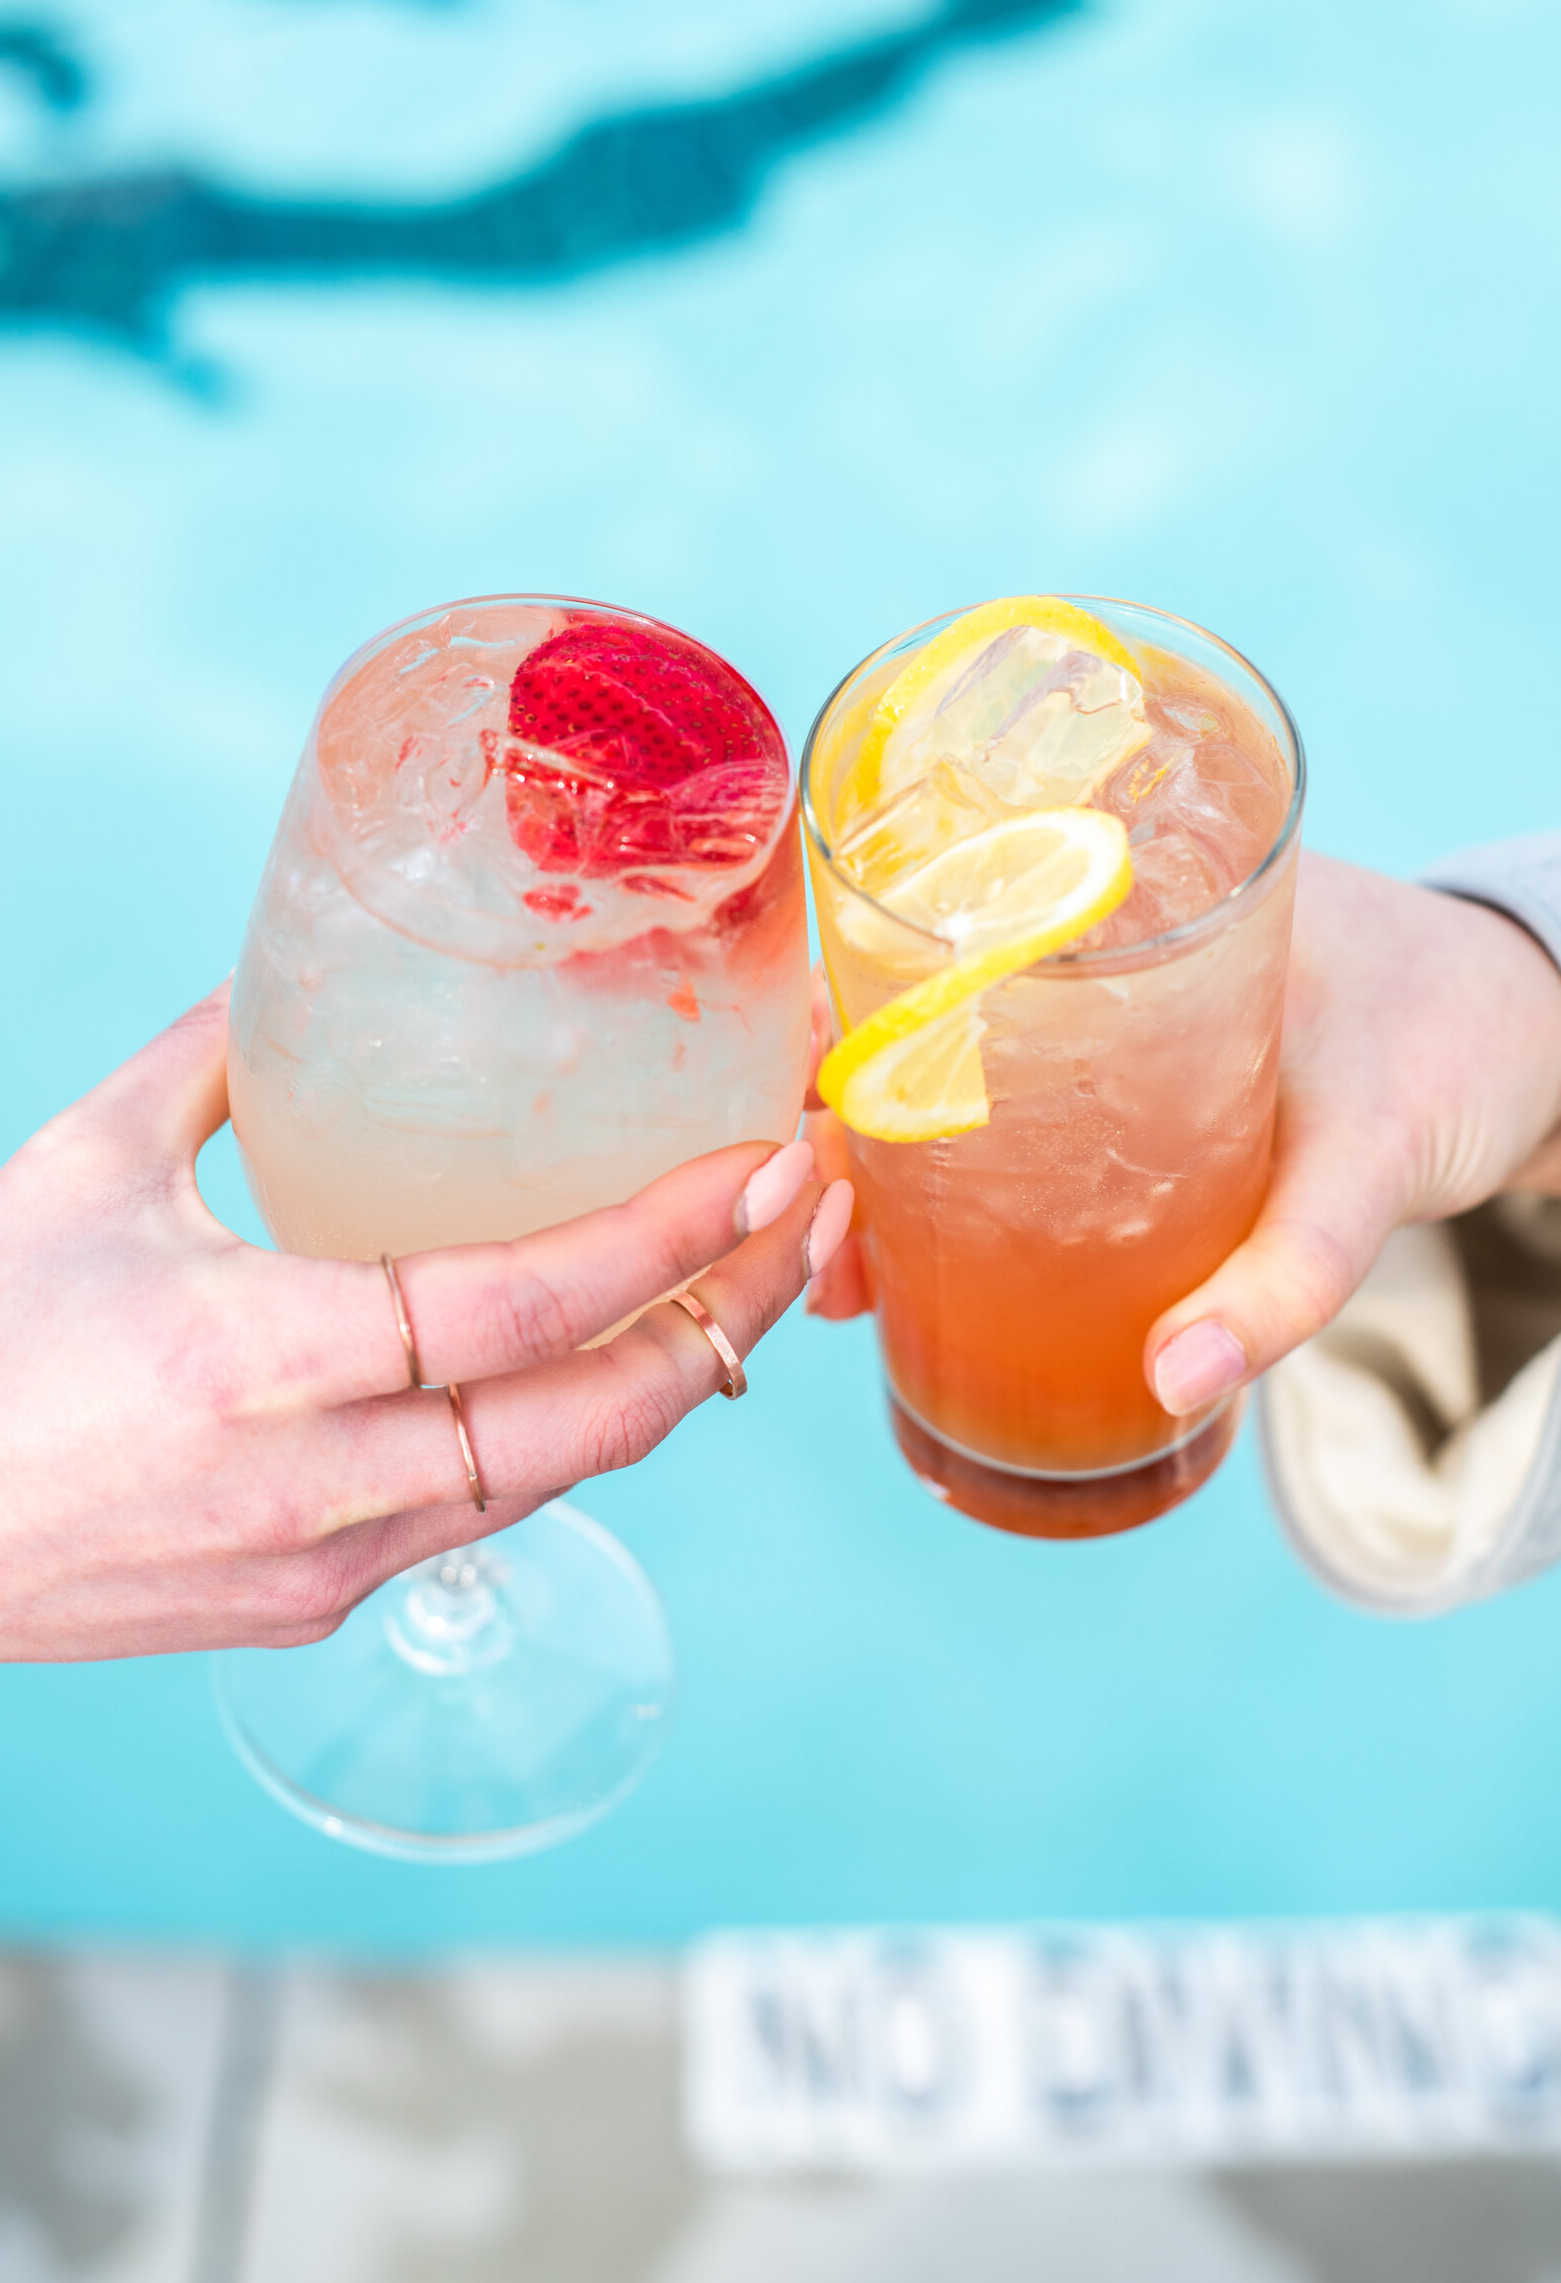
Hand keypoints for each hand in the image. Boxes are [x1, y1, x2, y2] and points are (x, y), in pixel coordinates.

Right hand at [0, 987, 854, 1729]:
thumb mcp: (74, 1168)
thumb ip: (204, 1060)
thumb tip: (296, 973)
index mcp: (258, 1356)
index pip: (524, 1305)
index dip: (669, 1237)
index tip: (767, 1163)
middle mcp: (320, 1480)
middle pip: (599, 1417)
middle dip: (734, 1313)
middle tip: (811, 1213)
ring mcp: (331, 1562)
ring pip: (566, 1477)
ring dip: (674, 1378)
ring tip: (747, 1278)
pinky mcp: (319, 1605)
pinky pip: (491, 1512)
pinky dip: (573, 1435)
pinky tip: (611, 1361)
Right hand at [800, 855, 1560, 1417]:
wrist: (1535, 1028)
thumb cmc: (1453, 1046)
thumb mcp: (1370, 1156)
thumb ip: (1282, 1277)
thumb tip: (1162, 1387)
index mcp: (1122, 895)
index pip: (930, 926)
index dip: (836, 1028)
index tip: (794, 1133)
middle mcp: (1087, 944)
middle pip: (913, 1025)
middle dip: (842, 1137)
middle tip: (817, 1249)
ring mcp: (1102, 1017)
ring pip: (949, 1085)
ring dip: (886, 1176)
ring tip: (847, 1283)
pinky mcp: (1129, 1085)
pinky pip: (1010, 1120)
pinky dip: (954, 1181)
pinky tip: (915, 1263)